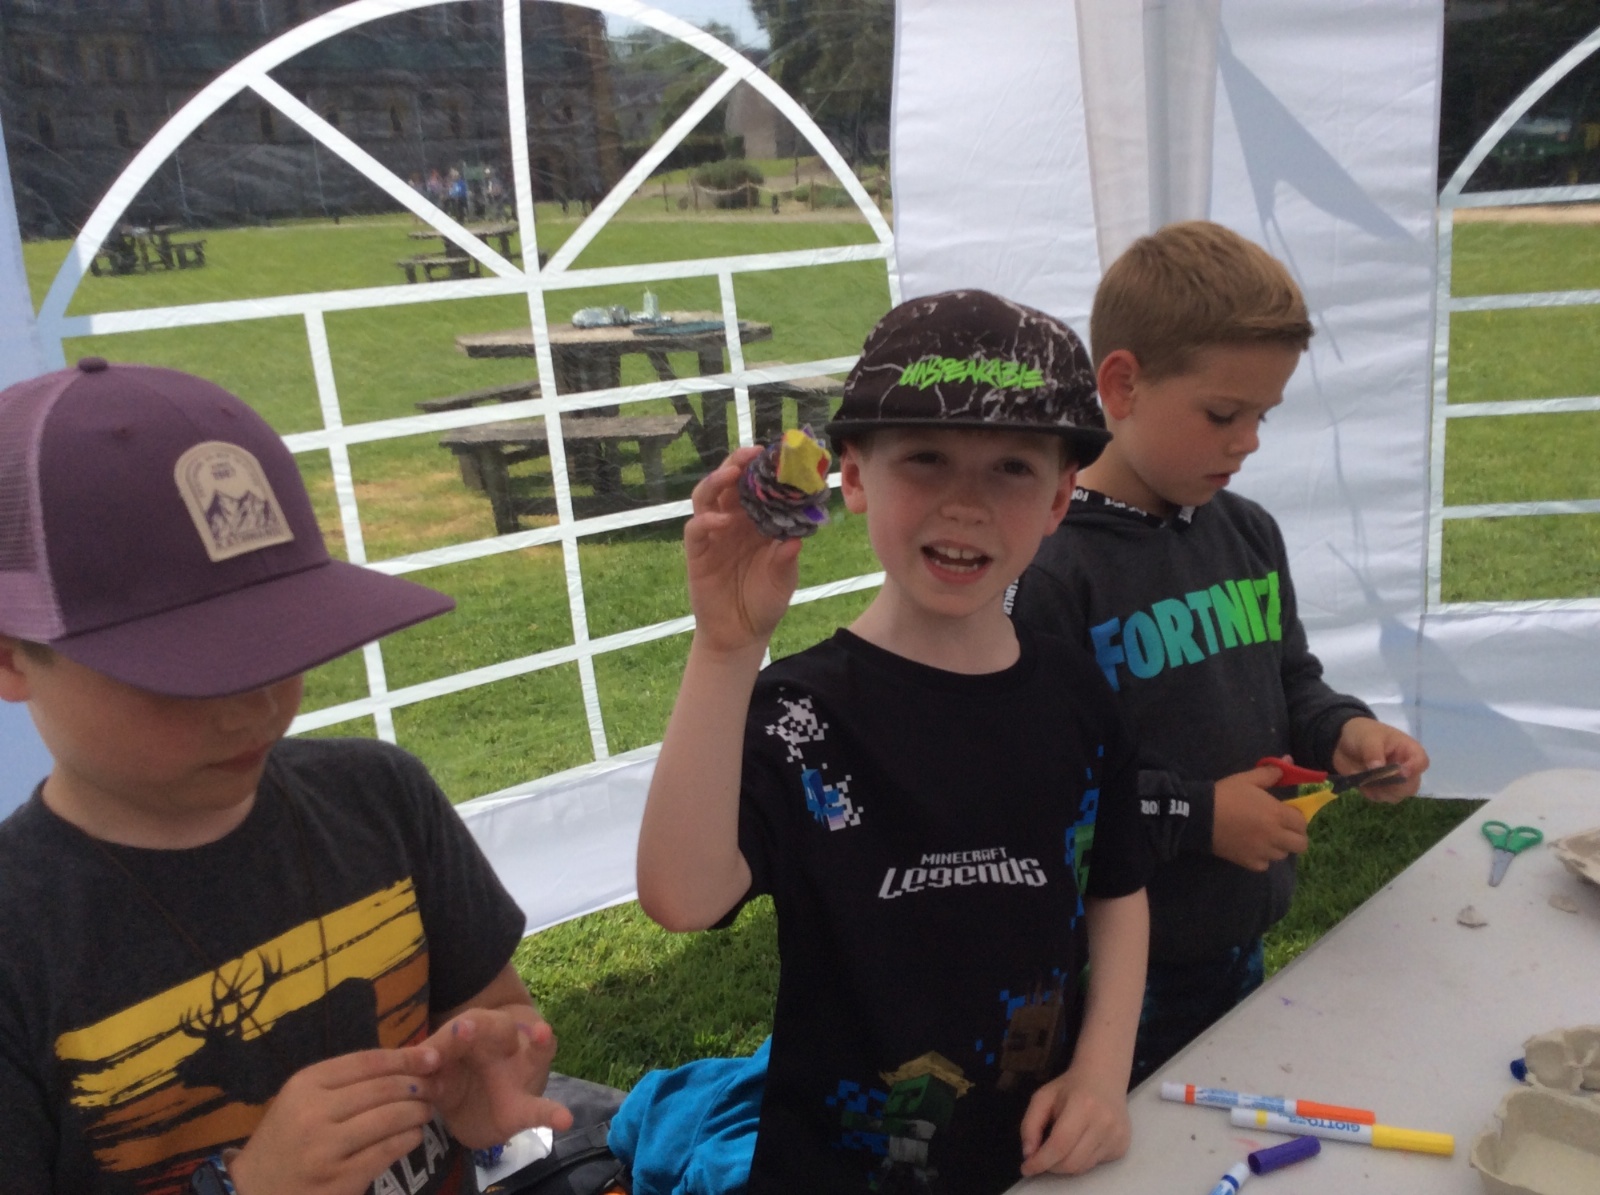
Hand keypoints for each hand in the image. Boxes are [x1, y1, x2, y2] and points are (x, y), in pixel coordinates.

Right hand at [227, 1048, 440, 1194]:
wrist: (254, 1191)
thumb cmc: (287, 1140)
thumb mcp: (303, 1099)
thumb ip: (346, 1081)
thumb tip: (407, 1060)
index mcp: (305, 1084)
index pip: (367, 1062)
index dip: (406, 1057)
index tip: (434, 1056)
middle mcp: (313, 1112)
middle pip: (383, 1089)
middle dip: (418, 1084)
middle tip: (437, 1086)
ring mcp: (325, 1149)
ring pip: (390, 1118)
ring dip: (418, 1111)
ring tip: (427, 1110)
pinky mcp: (339, 1180)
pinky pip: (387, 1151)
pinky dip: (408, 1139)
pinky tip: (413, 1135)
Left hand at [420, 1007, 572, 1148]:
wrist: (477, 1105)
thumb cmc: (456, 1072)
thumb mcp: (439, 1066)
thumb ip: (429, 1064)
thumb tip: (416, 1066)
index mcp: (475, 1033)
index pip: (464, 1026)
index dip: (450, 1033)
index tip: (438, 1042)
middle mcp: (503, 1046)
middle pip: (499, 1027)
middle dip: (484, 1027)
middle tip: (465, 1028)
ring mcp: (520, 1073)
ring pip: (535, 1051)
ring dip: (539, 1042)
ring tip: (543, 1033)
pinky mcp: (524, 1107)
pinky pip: (540, 1109)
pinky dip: (551, 1114)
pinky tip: (564, 1119)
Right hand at [684, 447, 801, 654]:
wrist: (742, 634)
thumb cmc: (765, 602)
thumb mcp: (784, 579)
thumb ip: (788, 557)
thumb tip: (798, 537)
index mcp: (757, 522)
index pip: (758, 487)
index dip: (766, 470)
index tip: (781, 454)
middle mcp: (733, 522)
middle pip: (729, 482)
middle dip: (738, 463)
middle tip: (753, 452)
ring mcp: (713, 535)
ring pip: (707, 496)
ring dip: (717, 480)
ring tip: (732, 473)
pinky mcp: (698, 553)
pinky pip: (696, 529)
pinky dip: (706, 519)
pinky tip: (721, 519)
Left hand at [1019, 1065, 1131, 1176]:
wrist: (1104, 1078)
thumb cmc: (1070, 1087)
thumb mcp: (1043, 1097)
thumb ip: (1030, 1125)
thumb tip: (1028, 1154)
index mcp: (1082, 1106)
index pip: (1059, 1144)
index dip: (1041, 1161)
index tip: (1026, 1168)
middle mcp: (1104, 1123)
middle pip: (1071, 1162)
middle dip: (1051, 1166)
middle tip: (1041, 1159)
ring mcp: (1116, 1136)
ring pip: (1083, 1168)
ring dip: (1065, 1165)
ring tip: (1060, 1149)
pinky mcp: (1123, 1146)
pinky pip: (1095, 1165)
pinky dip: (1081, 1160)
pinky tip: (1079, 1143)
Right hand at [1212, 765, 1307, 870]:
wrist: (1199, 816)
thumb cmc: (1225, 795)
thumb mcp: (1247, 779)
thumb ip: (1270, 773)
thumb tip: (1289, 760)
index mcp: (1277, 814)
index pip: (1302, 823)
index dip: (1297, 817)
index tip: (1286, 813)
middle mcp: (1274, 836)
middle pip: (1301, 844)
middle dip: (1295, 835)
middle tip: (1281, 828)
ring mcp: (1262, 852)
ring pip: (1283, 855)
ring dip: (1278, 846)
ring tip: (1264, 837)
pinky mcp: (1249, 862)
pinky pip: (1265, 864)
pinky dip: (1262, 857)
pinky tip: (1252, 847)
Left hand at [1332, 717, 1428, 801]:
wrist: (1343, 741)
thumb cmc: (1363, 734)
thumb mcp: (1368, 738)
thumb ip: (1373, 752)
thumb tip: (1377, 768)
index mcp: (1408, 751)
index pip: (1421, 762)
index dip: (1414, 769)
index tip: (1401, 772)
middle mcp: (1405, 768)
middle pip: (1411, 786)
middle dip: (1396, 787)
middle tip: (1378, 779)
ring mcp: (1393, 781)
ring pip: (1396, 796)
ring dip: (1381, 791)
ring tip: (1365, 777)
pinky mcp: (1380, 789)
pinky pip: (1380, 797)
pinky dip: (1370, 793)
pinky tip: (1361, 781)